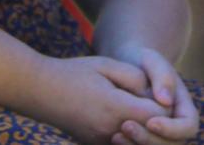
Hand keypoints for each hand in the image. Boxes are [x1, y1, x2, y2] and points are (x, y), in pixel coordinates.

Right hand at [31, 55, 172, 144]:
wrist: (40, 91)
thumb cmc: (74, 73)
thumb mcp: (106, 65)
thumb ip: (135, 78)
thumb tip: (155, 93)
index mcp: (116, 108)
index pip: (157, 116)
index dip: (163, 104)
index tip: (158, 91)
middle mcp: (111, 131)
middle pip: (151, 135)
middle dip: (158, 121)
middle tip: (154, 102)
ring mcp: (103, 142)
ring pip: (137, 143)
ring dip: (145, 130)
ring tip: (141, 110)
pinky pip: (122, 144)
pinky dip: (130, 136)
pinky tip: (127, 122)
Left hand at [108, 48, 198, 144]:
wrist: (124, 66)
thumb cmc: (141, 61)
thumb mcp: (152, 60)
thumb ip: (162, 76)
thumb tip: (166, 102)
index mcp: (183, 108)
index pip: (189, 126)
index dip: (173, 129)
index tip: (151, 121)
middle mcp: (175, 127)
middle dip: (149, 140)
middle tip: (126, 126)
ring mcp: (160, 136)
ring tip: (116, 135)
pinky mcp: (142, 140)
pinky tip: (113, 138)